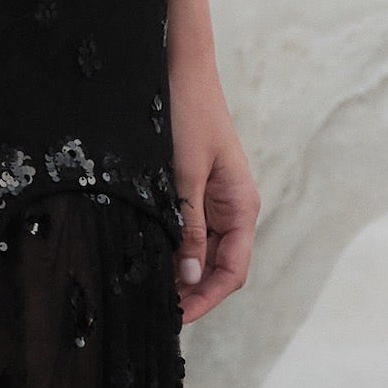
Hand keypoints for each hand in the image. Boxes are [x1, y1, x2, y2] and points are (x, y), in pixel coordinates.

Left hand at [169, 56, 257, 325]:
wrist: (178, 68)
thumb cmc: (186, 114)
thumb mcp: (182, 175)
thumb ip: (187, 227)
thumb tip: (187, 278)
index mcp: (241, 207)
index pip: (231, 272)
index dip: (205, 300)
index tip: (175, 319)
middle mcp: (231, 209)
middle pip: (216, 269)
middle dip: (190, 294)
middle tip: (153, 313)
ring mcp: (212, 201)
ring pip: (198, 254)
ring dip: (178, 276)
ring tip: (146, 294)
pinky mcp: (192, 190)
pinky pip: (185, 231)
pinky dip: (170, 251)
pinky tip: (147, 261)